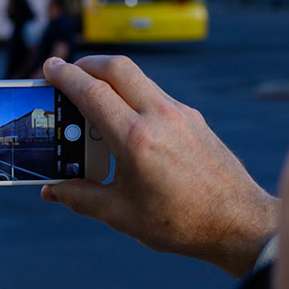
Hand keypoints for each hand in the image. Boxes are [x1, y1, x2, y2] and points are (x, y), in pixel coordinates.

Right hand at [40, 56, 277, 277]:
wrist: (239, 223)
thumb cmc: (181, 223)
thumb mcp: (121, 214)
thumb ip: (81, 197)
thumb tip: (53, 190)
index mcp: (136, 139)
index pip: (92, 92)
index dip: (66, 77)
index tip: (49, 69)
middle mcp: (160, 117)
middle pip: (117, 68)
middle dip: (87, 65)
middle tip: (67, 74)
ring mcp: (181, 114)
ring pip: (139, 79)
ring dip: (111, 80)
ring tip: (93, 100)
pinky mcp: (195, 120)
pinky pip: (157, 95)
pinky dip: (134, 96)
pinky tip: (126, 122)